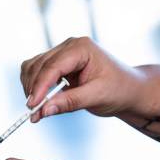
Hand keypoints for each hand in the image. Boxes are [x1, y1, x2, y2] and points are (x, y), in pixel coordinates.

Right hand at [21, 37, 145, 121]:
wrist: (129, 89)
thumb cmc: (119, 90)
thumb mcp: (97, 97)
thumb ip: (69, 102)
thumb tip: (43, 110)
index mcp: (82, 48)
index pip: (52, 66)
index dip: (40, 86)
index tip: (32, 106)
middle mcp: (69, 46)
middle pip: (38, 66)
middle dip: (33, 90)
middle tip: (33, 114)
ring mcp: (61, 52)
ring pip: (32, 67)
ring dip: (30, 88)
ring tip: (37, 110)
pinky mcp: (56, 62)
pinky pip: (35, 71)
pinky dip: (33, 86)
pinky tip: (40, 101)